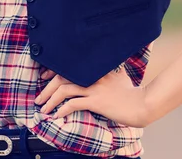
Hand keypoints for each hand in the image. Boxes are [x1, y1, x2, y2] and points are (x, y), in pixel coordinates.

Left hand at [35, 67, 149, 127]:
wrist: (142, 104)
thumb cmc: (131, 91)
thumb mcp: (119, 74)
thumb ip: (108, 70)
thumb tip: (107, 66)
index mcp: (94, 68)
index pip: (68, 66)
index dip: (53, 71)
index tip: (44, 78)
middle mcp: (91, 75)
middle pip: (62, 76)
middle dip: (47, 88)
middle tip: (39, 98)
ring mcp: (93, 88)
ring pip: (64, 90)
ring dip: (50, 100)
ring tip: (43, 108)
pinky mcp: (96, 101)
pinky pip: (73, 103)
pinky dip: (62, 109)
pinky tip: (56, 115)